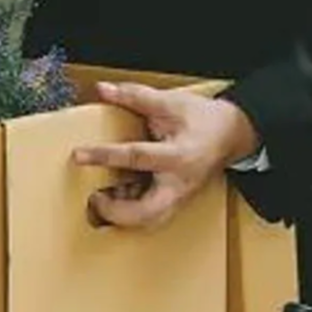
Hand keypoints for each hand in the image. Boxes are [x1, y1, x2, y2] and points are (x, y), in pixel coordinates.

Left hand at [73, 82, 259, 228]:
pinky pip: (151, 215)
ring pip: (148, 222)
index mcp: (178, 156)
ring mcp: (179, 197)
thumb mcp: (170, 102)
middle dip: (115, 212)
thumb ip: (135, 96)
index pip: (136, 158)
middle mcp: (178, 184)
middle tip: (94, 199)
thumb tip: (103, 90)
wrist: (232, 134)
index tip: (79, 155)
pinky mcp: (176, 202)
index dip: (104, 156)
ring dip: (122, 215)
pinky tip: (117, 196)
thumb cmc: (203, 119)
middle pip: (146, 214)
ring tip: (102, 198)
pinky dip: (131, 210)